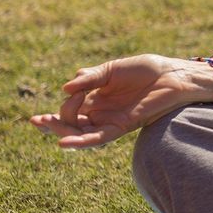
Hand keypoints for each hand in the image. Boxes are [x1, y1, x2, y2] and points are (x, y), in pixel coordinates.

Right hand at [29, 54, 212, 147]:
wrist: (173, 74)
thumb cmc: (146, 69)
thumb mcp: (111, 70)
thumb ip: (89, 78)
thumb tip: (64, 89)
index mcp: (96, 96)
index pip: (70, 106)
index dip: (66, 102)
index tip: (72, 90)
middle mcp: (101, 111)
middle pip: (71, 123)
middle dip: (53, 123)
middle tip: (38, 121)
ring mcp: (111, 120)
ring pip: (80, 132)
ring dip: (62, 132)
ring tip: (46, 128)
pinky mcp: (123, 126)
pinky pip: (98, 138)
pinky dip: (81, 141)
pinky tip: (63, 143)